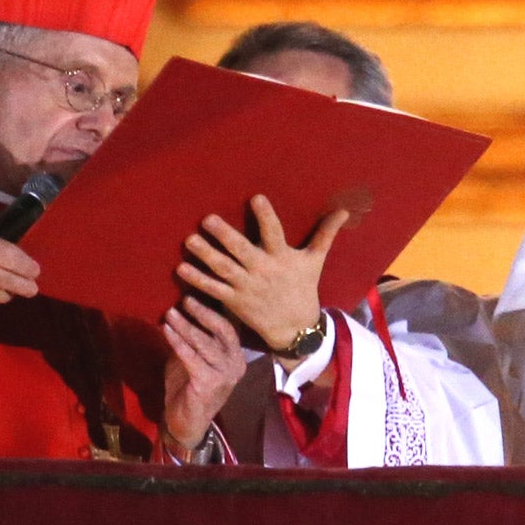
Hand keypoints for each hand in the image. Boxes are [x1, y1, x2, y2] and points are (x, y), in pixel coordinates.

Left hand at [161, 296, 246, 454]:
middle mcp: (235, 365)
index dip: (212, 311)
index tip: (193, 296)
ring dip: (186, 326)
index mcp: (235, 357)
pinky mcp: (210, 383)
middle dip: (202, 313)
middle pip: (222, 331)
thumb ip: (190, 341)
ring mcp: (225, 375)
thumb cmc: (188, 390)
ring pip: (205, 343)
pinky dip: (178, 342)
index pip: (228, 328)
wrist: (187, 423)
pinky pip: (192, 357)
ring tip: (170, 313)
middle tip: (184, 300)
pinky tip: (166, 330)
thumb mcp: (191, 359)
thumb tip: (178, 313)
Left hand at [177, 194, 347, 351]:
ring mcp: (247, 287)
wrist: (295, 327)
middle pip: (242, 251)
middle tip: (207, 219)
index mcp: (282, 257)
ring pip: (224, 269)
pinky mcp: (234, 301)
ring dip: (206, 255)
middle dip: (225, 235)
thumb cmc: (303, 288)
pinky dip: (198, 280)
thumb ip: (325, 234)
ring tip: (189, 240)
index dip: (266, 216)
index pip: (274, 233)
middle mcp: (263, 271)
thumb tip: (343, 211)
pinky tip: (181, 269)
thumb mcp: (315, 261)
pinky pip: (214, 289)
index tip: (256, 198)